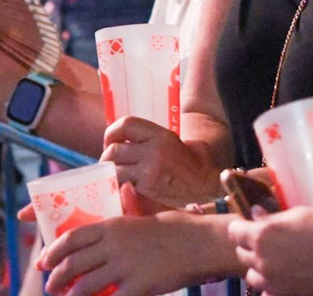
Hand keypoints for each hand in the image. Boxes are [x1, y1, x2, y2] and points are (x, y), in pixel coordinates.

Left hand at [40, 206, 205, 295]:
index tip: (43, 262)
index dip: (52, 252)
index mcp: (112, 226)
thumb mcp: (139, 218)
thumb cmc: (171, 230)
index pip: (71, 238)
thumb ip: (118, 225)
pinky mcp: (139, 286)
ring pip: (85, 286)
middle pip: (73, 264)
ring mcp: (125, 266)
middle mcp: (114, 245)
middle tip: (51, 287)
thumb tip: (102, 225)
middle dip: (56, 278)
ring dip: (71, 295)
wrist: (197, 242)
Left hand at [102, 117, 220, 209]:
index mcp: (160, 134)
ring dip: (110, 174)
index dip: (112, 133)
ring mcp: (150, 168)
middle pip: (114, 149)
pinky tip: (123, 188)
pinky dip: (118, 186)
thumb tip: (119, 140)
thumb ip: (146, 139)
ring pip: (114, 168)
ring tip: (115, 177)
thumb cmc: (186, 163)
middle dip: (107, 158)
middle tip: (110, 165)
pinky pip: (122, 184)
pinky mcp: (148, 187)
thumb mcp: (169, 141)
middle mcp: (154, 148)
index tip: (110, 142)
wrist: (205, 184)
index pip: (125, 124)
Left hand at [229, 207, 312, 295]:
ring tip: (275, 260)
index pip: (234, 232)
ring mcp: (273, 281)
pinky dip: (271, 285)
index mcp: (261, 236)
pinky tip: (284, 277)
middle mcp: (262, 260)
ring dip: (258, 267)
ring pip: (252, 276)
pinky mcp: (286, 295)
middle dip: (249, 246)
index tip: (249, 225)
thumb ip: (272, 218)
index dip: (241, 227)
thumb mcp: (297, 214)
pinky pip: (267, 293)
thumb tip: (255, 215)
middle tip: (266, 240)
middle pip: (242, 254)